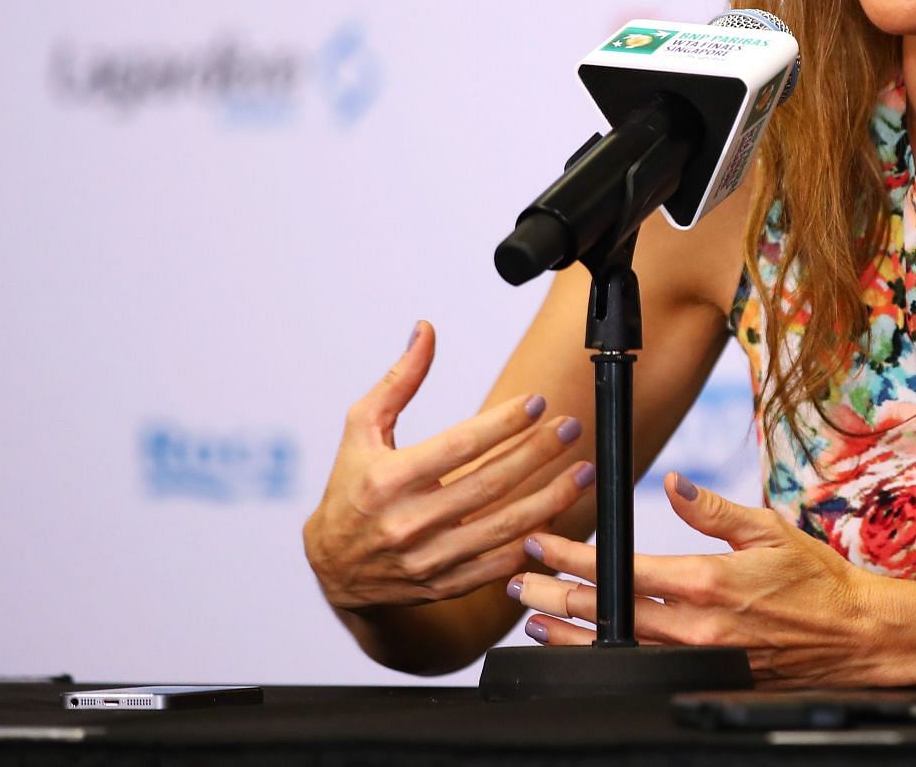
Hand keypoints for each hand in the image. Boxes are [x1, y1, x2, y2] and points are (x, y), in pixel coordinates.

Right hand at [304, 321, 593, 610]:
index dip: (503, 424)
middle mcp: (408, 523)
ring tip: (583, 471)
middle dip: (537, 453)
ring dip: (550, 498)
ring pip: (502, 528)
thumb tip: (426, 330)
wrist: (332, 568)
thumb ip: (398, 380)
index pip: (458, 446)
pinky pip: (497, 566)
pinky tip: (558, 516)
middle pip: (489, 485)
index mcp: (387, 480)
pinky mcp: (442, 586)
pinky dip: (531, 543)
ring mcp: (427, 560)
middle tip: (571, 428)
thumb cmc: (350, 487)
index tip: (538, 402)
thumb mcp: (361, 429)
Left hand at [513, 472, 897, 686]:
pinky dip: (605, 660)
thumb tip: (672, 482)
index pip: (620, 570)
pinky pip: (642, 670)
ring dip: (568, 633)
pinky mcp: (705, 677)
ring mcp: (698, 658)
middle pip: (605, 614)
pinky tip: (584, 652)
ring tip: (533, 620)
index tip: (542, 544)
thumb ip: (711, 510)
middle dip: (553, 594)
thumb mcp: (766, 530)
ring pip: (615, 649)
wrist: (853, 636)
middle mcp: (695, 625)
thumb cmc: (816, 580)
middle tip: (516, 581)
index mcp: (706, 581)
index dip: (573, 557)